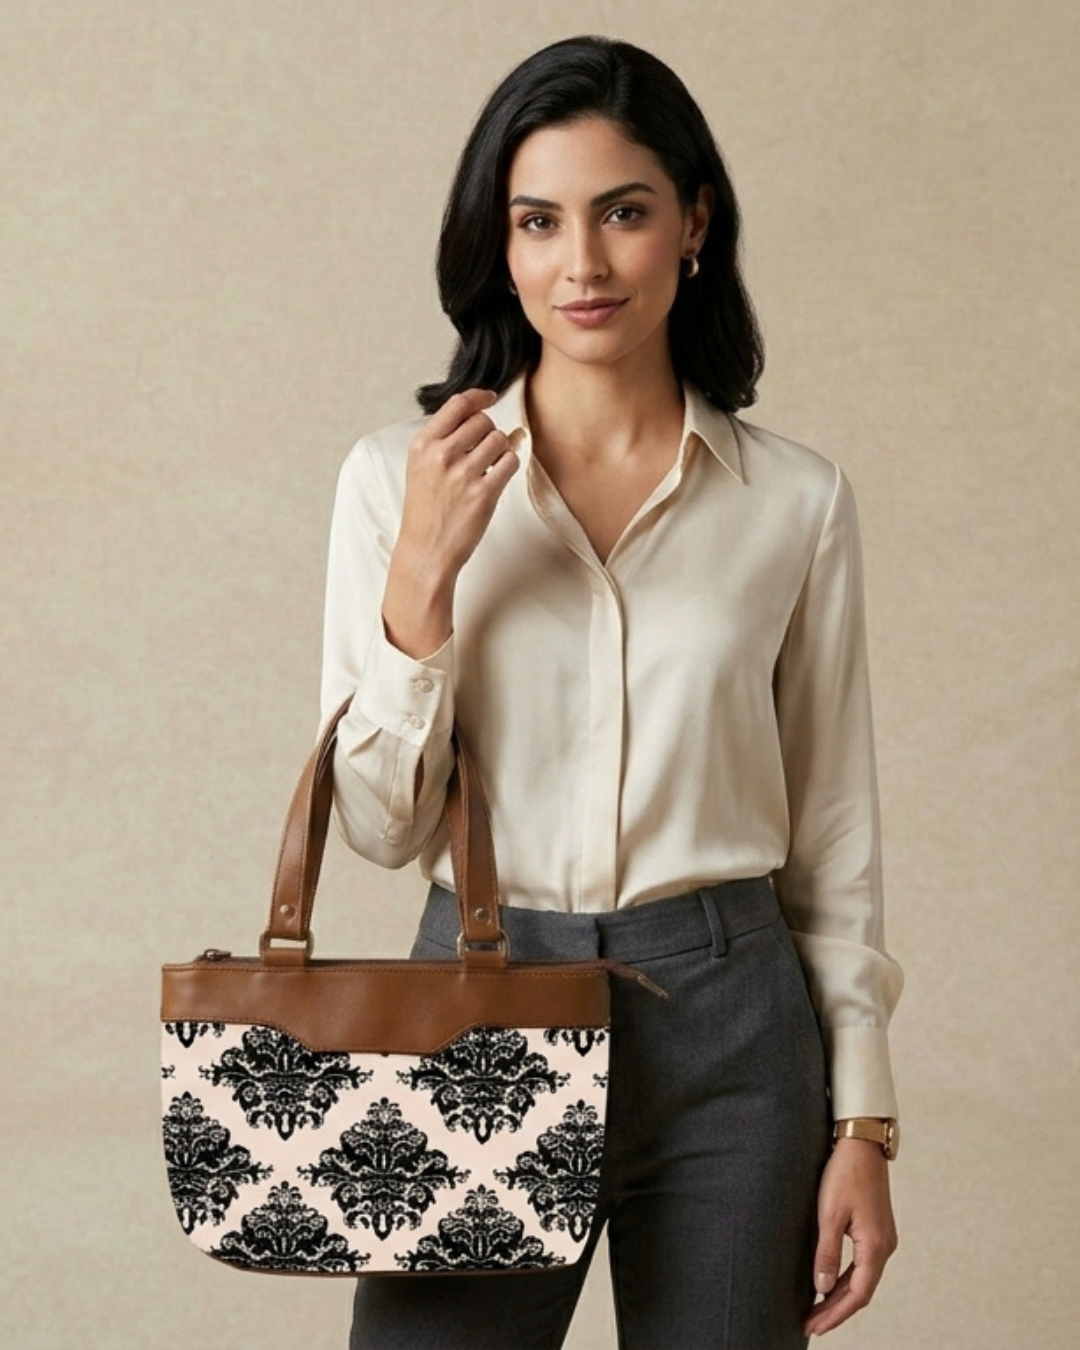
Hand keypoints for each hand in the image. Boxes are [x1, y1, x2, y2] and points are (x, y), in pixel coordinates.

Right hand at [383, 388, 518, 656]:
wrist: (426, 551)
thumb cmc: (426, 511)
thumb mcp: (423, 469)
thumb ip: (452, 441)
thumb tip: (501, 424)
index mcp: (422, 445)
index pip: (457, 404)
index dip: (479, 397)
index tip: (491, 398)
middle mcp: (441, 455)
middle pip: (483, 421)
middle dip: (489, 433)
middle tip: (483, 453)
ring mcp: (463, 475)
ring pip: (500, 440)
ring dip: (501, 451)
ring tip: (488, 469)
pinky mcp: (483, 494)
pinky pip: (510, 462)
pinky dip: (509, 466)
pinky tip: (497, 478)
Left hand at [804, 1138, 897, 1336]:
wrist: (861, 1144)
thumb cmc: (845, 1174)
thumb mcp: (830, 1213)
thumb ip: (826, 1252)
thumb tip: (821, 1287)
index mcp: (875, 1247)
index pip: (856, 1295)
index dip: (835, 1314)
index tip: (814, 1326)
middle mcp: (884, 1247)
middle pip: (860, 1290)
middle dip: (836, 1310)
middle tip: (811, 1324)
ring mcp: (883, 1238)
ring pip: (861, 1278)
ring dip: (840, 1295)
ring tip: (817, 1310)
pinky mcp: (876, 1229)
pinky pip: (862, 1264)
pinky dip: (846, 1278)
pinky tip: (830, 1282)